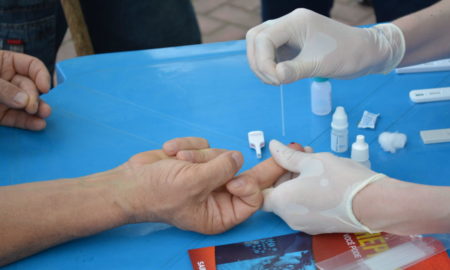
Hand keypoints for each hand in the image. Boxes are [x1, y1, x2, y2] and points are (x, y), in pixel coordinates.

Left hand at [0, 50, 50, 129]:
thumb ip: (3, 89)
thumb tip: (25, 101)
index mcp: (3, 63)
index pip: (31, 66)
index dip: (41, 75)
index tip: (45, 88)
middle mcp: (7, 81)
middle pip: (30, 87)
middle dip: (34, 97)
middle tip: (32, 106)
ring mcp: (5, 99)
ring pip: (26, 105)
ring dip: (37, 110)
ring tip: (44, 115)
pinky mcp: (0, 116)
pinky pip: (17, 119)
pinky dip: (27, 123)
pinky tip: (38, 125)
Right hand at [119, 137, 303, 233]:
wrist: (128, 182)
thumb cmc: (158, 192)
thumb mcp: (193, 184)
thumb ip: (221, 170)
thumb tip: (239, 158)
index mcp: (220, 214)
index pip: (251, 200)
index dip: (250, 186)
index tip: (237, 177)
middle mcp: (218, 196)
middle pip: (248, 177)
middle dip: (260, 164)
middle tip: (294, 148)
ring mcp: (208, 176)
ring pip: (222, 156)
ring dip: (200, 155)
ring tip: (177, 161)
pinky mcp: (199, 161)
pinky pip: (205, 146)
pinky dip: (188, 147)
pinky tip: (171, 153)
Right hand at [246, 9, 404, 84]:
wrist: (365, 53)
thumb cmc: (348, 55)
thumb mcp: (321, 65)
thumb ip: (296, 70)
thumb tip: (276, 76)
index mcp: (296, 22)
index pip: (263, 38)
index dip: (263, 61)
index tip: (277, 80)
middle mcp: (289, 24)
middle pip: (255, 38)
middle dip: (258, 62)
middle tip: (273, 81)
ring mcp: (288, 34)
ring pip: (260, 46)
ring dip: (262, 65)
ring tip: (277, 81)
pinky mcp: (290, 45)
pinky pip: (270, 53)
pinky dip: (269, 66)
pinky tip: (281, 78)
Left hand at [263, 140, 385, 234]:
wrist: (373, 204)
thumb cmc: (338, 180)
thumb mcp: (310, 160)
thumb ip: (287, 155)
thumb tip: (272, 146)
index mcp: (281, 203)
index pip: (262, 194)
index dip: (271, 177)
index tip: (283, 163)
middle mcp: (290, 218)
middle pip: (280, 195)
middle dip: (289, 173)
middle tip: (304, 155)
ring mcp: (306, 225)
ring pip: (295, 201)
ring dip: (301, 181)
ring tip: (317, 162)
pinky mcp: (321, 227)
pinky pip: (308, 208)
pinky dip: (311, 194)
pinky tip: (327, 179)